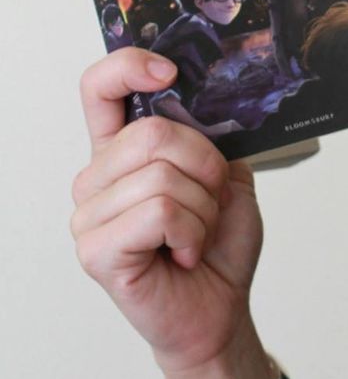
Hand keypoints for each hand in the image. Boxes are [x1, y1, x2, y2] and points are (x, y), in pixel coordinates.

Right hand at [70, 47, 264, 377]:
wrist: (219, 310)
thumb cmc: (217, 247)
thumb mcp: (227, 180)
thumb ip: (212, 141)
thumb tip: (206, 106)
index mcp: (121, 152)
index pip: (99, 89)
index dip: (128, 67)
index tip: (169, 72)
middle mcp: (96, 179)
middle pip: (151, 133)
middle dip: (205, 166)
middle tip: (211, 201)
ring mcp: (89, 215)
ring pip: (162, 178)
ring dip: (203, 209)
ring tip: (195, 235)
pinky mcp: (95, 250)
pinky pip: (159, 213)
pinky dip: (190, 233)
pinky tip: (183, 254)